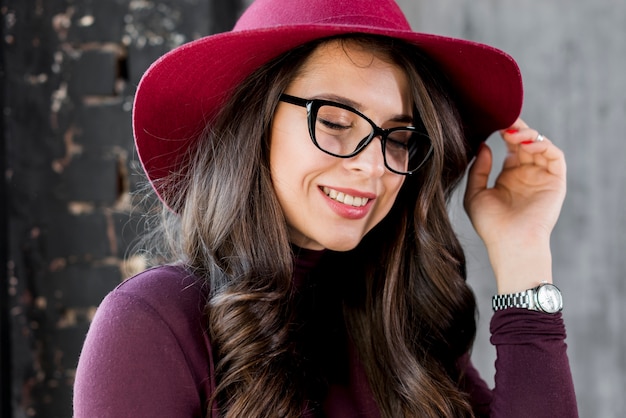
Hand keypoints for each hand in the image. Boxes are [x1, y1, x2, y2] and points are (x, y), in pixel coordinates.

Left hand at [464, 118, 566, 292]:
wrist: (509, 243)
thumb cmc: (490, 225)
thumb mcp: (475, 193)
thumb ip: (478, 169)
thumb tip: (483, 146)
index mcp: (509, 176)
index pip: (511, 146)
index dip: (504, 133)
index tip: (493, 122)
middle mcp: (527, 174)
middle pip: (526, 142)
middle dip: (517, 128)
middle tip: (505, 120)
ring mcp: (542, 177)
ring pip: (541, 145)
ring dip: (528, 134)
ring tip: (513, 133)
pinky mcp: (556, 181)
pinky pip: (555, 156)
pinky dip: (543, 145)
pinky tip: (527, 144)